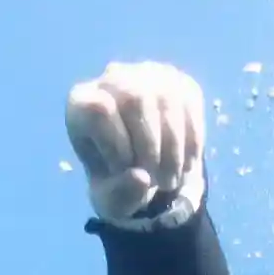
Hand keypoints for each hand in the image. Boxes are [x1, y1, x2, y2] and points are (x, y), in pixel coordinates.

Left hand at [65, 61, 206, 221]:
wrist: (147, 170)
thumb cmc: (118, 179)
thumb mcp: (111, 199)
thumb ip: (118, 194)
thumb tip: (142, 179)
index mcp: (81, 103)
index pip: (98, 109)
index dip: (116, 145)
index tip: (124, 172)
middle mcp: (113, 79)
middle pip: (134, 99)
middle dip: (150, 148)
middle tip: (158, 183)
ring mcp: (149, 75)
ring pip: (166, 100)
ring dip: (173, 148)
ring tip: (171, 180)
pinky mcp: (180, 83)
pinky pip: (190, 106)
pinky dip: (191, 142)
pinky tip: (186, 165)